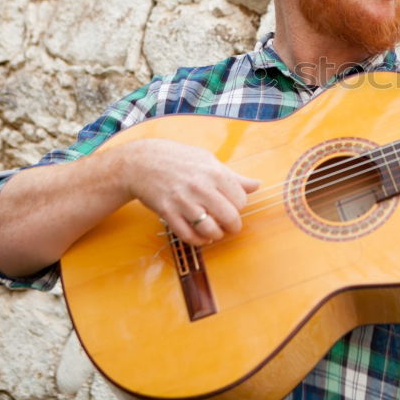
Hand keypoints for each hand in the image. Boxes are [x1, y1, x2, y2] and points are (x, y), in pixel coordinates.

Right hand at [119, 139, 259, 245]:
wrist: (142, 162)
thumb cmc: (179, 159)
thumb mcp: (209, 161)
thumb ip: (233, 176)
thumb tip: (257, 185)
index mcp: (214, 172)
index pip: (240, 200)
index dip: (239, 206)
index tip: (234, 206)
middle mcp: (200, 187)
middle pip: (229, 217)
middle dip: (233, 226)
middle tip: (231, 226)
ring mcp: (183, 201)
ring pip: (209, 229)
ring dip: (216, 234)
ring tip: (216, 231)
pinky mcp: (167, 212)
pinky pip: (187, 235)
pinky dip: (198, 240)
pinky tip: (202, 236)